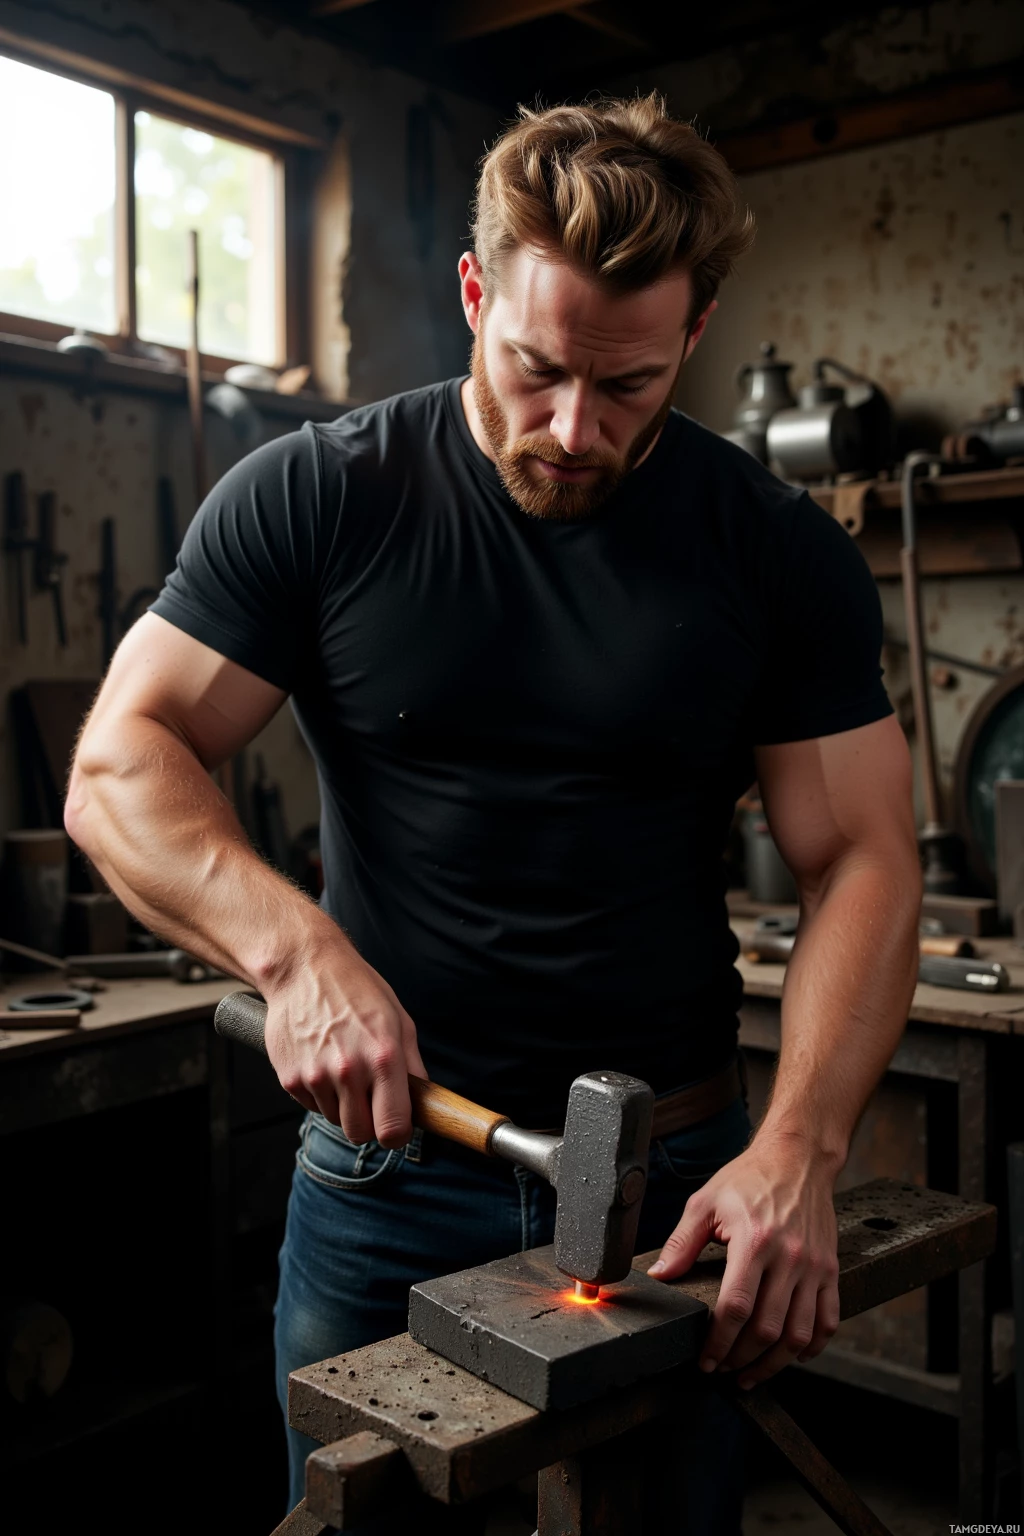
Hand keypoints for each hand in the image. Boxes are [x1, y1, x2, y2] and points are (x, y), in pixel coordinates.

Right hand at [263, 938, 426, 1149]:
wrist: (303, 968)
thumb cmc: (355, 989)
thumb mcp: (399, 1019)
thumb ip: (413, 1066)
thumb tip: (423, 1103)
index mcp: (383, 1057)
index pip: (392, 1129)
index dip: (397, 1133)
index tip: (396, 1124)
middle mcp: (349, 1071)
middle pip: (361, 1134)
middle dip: (369, 1122)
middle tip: (370, 1096)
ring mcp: (316, 1076)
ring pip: (335, 1121)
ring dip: (343, 1105)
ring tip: (343, 1067)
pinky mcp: (290, 1079)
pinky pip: (311, 1106)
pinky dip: (320, 1094)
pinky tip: (322, 1062)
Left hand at [647, 1136, 839, 1388]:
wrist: (798, 1158)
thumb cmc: (749, 1178)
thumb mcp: (706, 1202)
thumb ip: (681, 1242)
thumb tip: (659, 1275)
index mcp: (754, 1241)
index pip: (735, 1308)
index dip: (718, 1343)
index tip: (705, 1360)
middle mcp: (788, 1258)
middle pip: (767, 1330)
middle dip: (741, 1360)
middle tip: (723, 1370)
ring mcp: (813, 1267)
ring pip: (799, 1335)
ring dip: (774, 1364)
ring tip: (751, 1373)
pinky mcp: (830, 1270)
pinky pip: (828, 1321)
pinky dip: (812, 1347)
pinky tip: (792, 1355)